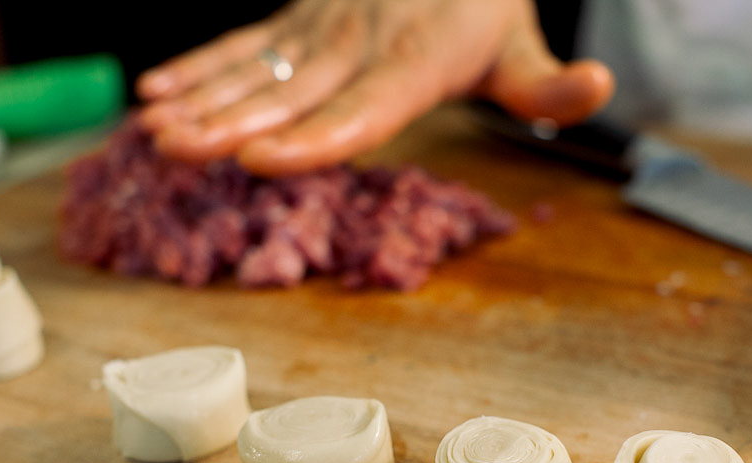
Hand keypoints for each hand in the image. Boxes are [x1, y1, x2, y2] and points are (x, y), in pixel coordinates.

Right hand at [135, 0, 612, 176]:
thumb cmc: (484, 7)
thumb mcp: (523, 47)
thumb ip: (550, 84)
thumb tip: (598, 85)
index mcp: (418, 57)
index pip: (363, 106)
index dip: (314, 136)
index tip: (261, 159)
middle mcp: (361, 39)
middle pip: (293, 89)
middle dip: (231, 122)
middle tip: (176, 149)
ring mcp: (324, 25)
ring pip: (258, 67)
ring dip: (203, 97)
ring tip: (153, 129)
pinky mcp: (301, 17)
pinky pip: (245, 41)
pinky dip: (201, 63)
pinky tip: (156, 88)